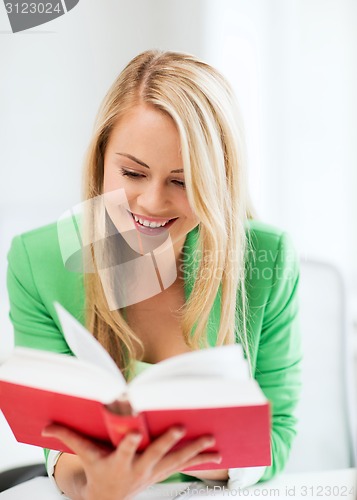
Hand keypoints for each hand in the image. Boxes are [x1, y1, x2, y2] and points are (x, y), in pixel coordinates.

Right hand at [42, 424, 221, 499]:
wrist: (111, 498)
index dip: (130, 443)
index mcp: (119, 462)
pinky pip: (184, 466)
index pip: (124, 451)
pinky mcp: (164, 472)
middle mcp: (139, 468)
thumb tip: (46, 427)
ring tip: (211, 441)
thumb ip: (69, 437)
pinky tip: (218, 456)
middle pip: (155, 455)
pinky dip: (201, 460)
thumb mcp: (85, 456)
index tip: (137, 431)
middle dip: (168, 442)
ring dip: (194, 451)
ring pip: (176, 461)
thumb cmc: (99, 471)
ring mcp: (154, 472)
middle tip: (181, 428)